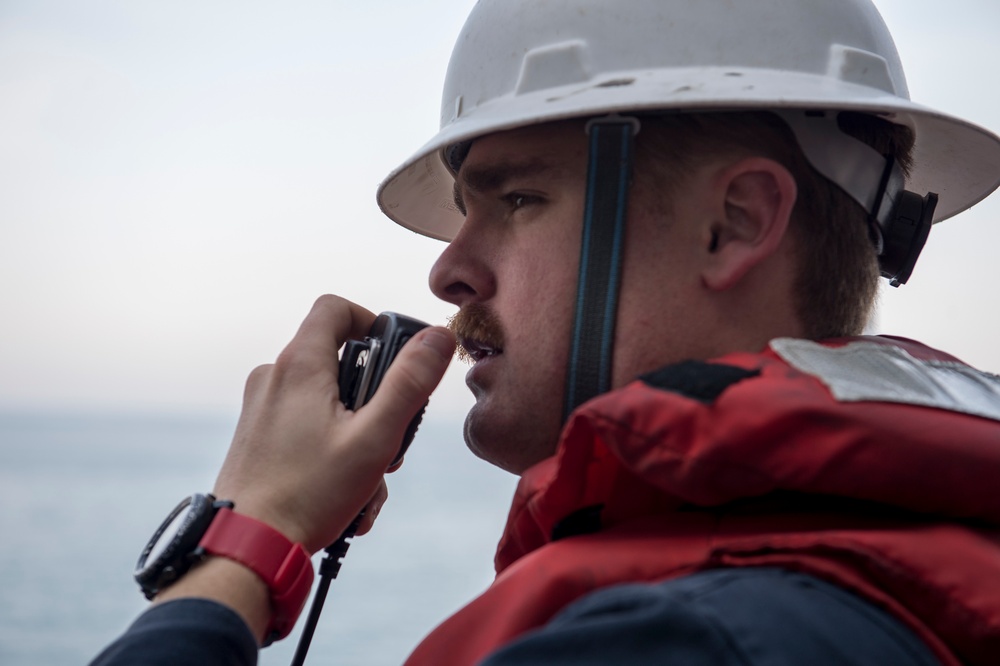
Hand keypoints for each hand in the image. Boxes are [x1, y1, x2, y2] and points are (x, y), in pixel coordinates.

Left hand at [212, 295, 454, 552]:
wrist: (248, 546)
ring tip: (367, 483)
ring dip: (357, 436)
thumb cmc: (309, 494)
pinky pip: (307, 428)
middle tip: (389, 438)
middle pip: (338, 361)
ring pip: (327, 402)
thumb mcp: (374, 438)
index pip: (335, 308)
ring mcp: (262, 408)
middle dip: (373, 398)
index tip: (393, 357)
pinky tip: (346, 496)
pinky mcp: (258, 437)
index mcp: (299, 366)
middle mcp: (274, 377)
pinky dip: (332, 452)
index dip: (370, 321)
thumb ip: (409, 383)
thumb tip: (437, 337)